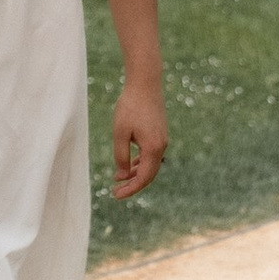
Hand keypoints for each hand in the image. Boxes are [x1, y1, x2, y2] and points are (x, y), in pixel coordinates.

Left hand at [108, 79, 167, 199]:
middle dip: (133, 185)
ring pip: (150, 165)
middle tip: (116, 192)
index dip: (130, 189)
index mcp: (153, 148)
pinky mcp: (159, 133)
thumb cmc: (130, 106)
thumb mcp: (120, 133)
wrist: (145, 84)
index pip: (143, 178)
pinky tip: (129, 165)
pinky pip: (151, 155)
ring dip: (136, 174)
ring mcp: (162, 140)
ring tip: (119, 179)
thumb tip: (122, 176)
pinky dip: (140, 163)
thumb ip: (121, 156)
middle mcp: (161, 146)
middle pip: (149, 174)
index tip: (116, 195)